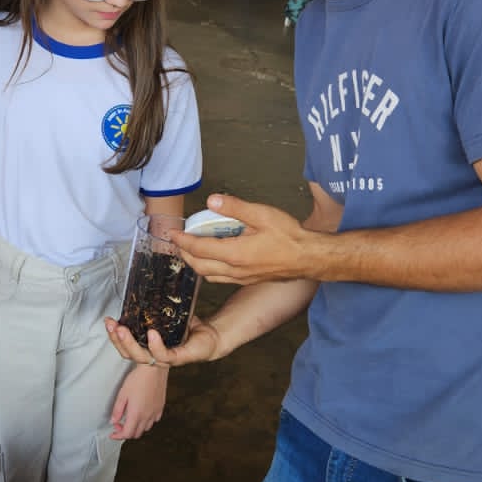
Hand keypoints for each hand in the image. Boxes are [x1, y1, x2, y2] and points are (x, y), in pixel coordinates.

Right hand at [106, 312, 223, 368]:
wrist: (211, 336)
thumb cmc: (187, 328)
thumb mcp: (167, 316)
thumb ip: (154, 308)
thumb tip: (143, 284)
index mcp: (148, 348)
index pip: (126, 347)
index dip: (114, 337)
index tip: (107, 321)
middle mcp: (154, 356)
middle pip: (129, 355)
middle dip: (117, 340)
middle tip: (112, 326)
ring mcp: (166, 359)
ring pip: (143, 357)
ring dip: (131, 344)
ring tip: (123, 329)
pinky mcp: (179, 358)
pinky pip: (164, 354)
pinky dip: (156, 346)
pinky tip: (151, 334)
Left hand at [110, 364, 168, 439]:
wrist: (154, 369)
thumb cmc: (138, 379)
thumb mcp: (122, 394)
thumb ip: (117, 410)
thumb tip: (114, 421)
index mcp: (136, 414)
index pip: (127, 434)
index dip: (118, 436)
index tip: (113, 433)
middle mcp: (147, 416)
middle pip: (136, 434)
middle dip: (126, 432)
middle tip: (119, 424)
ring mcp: (155, 412)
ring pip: (145, 428)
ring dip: (137, 428)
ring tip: (131, 419)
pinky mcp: (160, 407)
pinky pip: (154, 420)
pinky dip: (147, 422)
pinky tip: (143, 414)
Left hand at [175, 194, 313, 285]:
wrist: (308, 257)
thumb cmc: (289, 237)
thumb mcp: (262, 214)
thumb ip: (235, 208)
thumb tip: (212, 201)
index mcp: (235, 254)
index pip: (199, 248)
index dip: (182, 240)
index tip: (172, 233)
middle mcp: (235, 270)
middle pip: (199, 266)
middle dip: (184, 254)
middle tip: (178, 242)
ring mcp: (241, 278)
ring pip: (209, 275)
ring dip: (196, 264)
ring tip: (191, 250)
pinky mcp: (248, 280)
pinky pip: (221, 278)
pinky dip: (209, 270)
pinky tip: (214, 259)